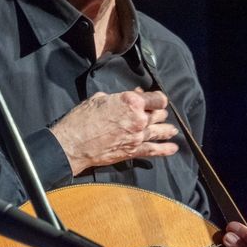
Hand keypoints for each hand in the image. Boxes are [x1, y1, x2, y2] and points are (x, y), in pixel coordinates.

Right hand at [49, 89, 178, 175]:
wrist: (73, 144)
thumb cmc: (82, 118)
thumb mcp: (100, 98)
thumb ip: (119, 97)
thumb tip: (132, 96)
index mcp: (131, 102)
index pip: (157, 98)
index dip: (157, 97)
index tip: (155, 98)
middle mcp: (139, 119)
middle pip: (159, 114)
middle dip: (159, 113)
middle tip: (159, 113)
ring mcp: (137, 137)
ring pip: (160, 131)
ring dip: (167, 130)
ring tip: (172, 130)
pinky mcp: (133, 151)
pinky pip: (154, 150)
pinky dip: (165, 150)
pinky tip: (173, 148)